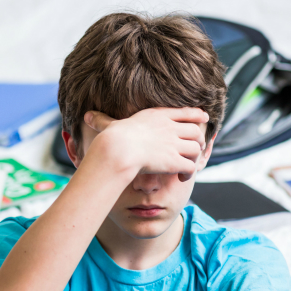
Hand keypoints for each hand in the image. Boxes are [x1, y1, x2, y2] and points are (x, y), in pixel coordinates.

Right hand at [84, 107, 207, 181]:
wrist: (118, 151)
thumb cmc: (111, 139)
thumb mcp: (110, 126)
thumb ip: (103, 121)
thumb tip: (87, 116)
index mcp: (158, 115)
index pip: (186, 111)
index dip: (197, 115)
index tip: (204, 118)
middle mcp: (170, 128)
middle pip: (195, 131)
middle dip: (197, 140)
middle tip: (194, 150)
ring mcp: (174, 144)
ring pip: (196, 149)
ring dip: (194, 158)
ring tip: (187, 167)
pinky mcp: (176, 161)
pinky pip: (191, 166)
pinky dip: (189, 173)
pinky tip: (182, 178)